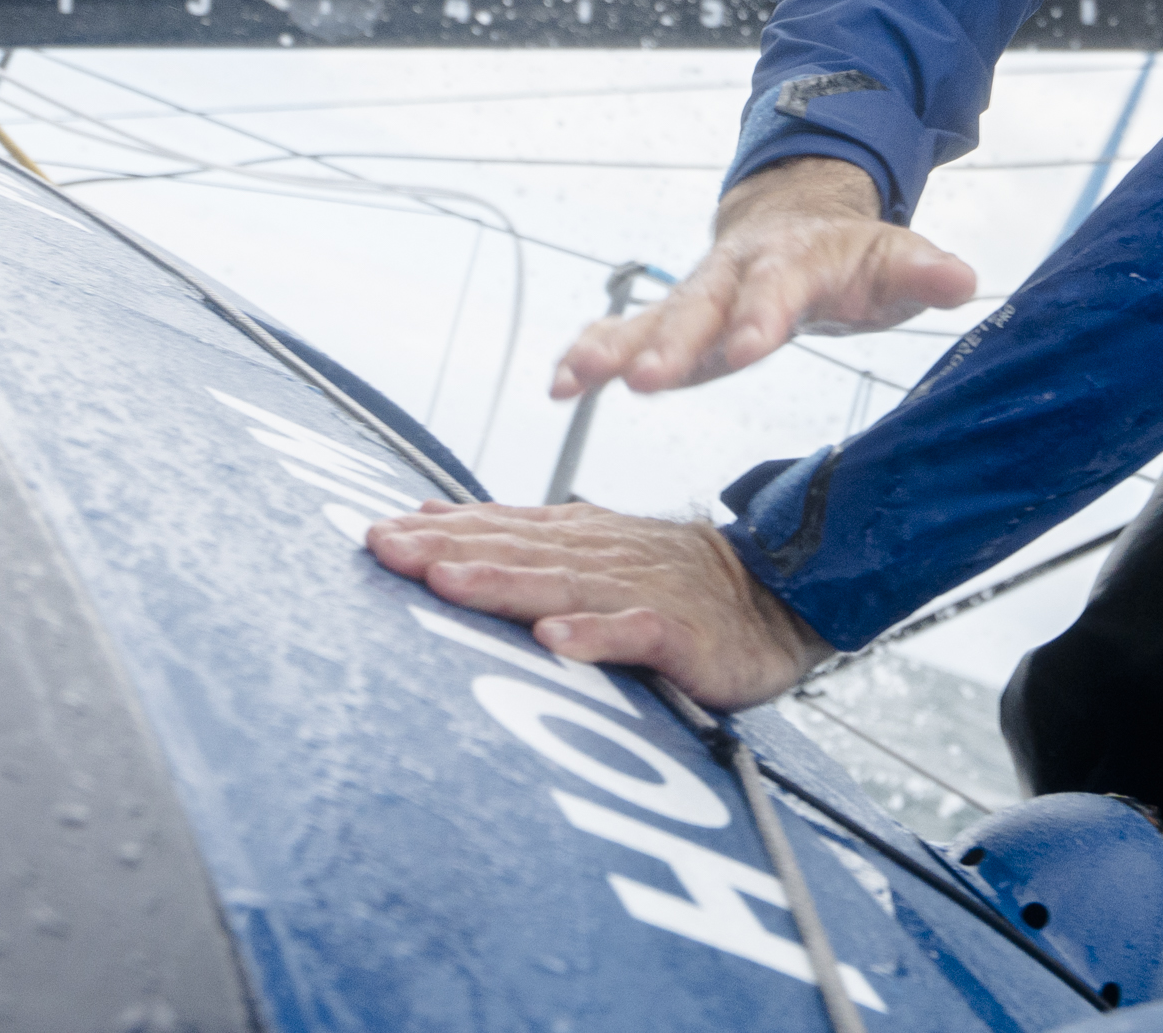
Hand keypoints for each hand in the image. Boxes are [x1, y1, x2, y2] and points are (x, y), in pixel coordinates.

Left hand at [365, 501, 828, 709]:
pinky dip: (597, 634)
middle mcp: (606, 556)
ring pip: (564, 584)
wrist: (784, 599)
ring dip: (503, 582)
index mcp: (584, 538)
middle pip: (518, 550)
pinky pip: (637, 633)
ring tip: (446, 582)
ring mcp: (644, 591)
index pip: (503, 527)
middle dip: (448, 548)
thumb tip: (439, 523)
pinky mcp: (684, 632)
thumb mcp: (601, 555)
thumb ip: (528, 541)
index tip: (377, 531)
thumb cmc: (683, 587)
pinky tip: (555, 639)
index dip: (441, 529)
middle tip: (384, 547)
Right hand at [550, 155, 976, 399]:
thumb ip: (922, 272)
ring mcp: (697, 295)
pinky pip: (623, 333)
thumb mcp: (893, 259)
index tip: (749, 348)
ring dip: (611, 347)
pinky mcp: (672, 320)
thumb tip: (963, 279)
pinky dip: (590, 355)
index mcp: (793, 261)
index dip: (763, 317)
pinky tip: (559, 386)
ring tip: (574, 378)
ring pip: (649, 318)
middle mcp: (735, 274)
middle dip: (672, 343)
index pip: (779, 290)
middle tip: (645, 379)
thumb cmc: (850, 253)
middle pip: (700, 307)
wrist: (797, 216)